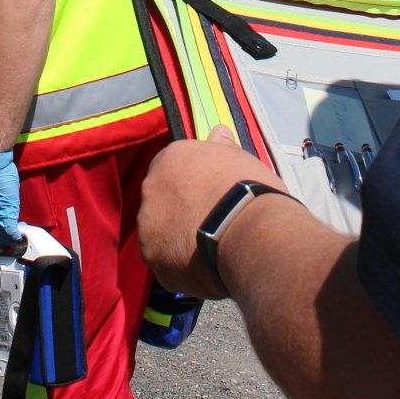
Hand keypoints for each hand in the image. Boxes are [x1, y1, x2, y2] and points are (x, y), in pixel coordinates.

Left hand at [140, 127, 282, 298]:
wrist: (251, 234)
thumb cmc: (250, 191)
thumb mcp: (241, 161)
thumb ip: (221, 148)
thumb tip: (218, 132)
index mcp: (170, 159)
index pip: (170, 167)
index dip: (189, 182)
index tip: (206, 195)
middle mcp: (151, 189)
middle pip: (161, 200)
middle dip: (179, 210)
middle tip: (209, 222)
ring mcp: (148, 227)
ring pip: (159, 233)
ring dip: (177, 239)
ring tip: (210, 249)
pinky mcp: (154, 261)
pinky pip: (166, 263)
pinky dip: (181, 266)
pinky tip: (206, 267)